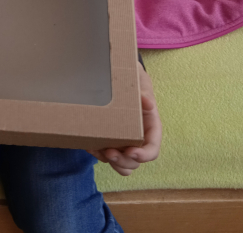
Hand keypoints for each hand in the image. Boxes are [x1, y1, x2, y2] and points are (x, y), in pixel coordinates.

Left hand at [85, 62, 161, 176]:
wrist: (120, 77)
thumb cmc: (133, 79)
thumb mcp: (139, 80)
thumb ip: (143, 90)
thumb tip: (148, 103)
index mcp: (150, 127)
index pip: (152, 149)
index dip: (144, 155)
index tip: (131, 152)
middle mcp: (139, 138)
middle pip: (136, 161)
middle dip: (123, 160)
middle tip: (109, 152)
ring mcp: (125, 141)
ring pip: (124, 164)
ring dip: (113, 162)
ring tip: (98, 150)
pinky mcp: (112, 141)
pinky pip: (108, 158)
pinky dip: (100, 156)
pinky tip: (90, 145)